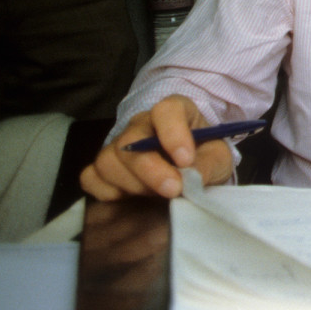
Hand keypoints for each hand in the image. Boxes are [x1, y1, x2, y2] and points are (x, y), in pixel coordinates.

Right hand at [79, 94, 233, 200]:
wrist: (190, 170)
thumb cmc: (204, 157)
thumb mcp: (218, 159)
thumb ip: (208, 165)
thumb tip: (191, 179)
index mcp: (174, 111)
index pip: (166, 110)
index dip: (173, 134)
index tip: (186, 160)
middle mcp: (141, 124)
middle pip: (131, 140)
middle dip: (151, 170)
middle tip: (173, 190)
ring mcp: (118, 145)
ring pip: (108, 160)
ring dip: (133, 184)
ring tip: (158, 195)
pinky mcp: (102, 168)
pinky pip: (91, 178)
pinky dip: (109, 193)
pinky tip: (133, 199)